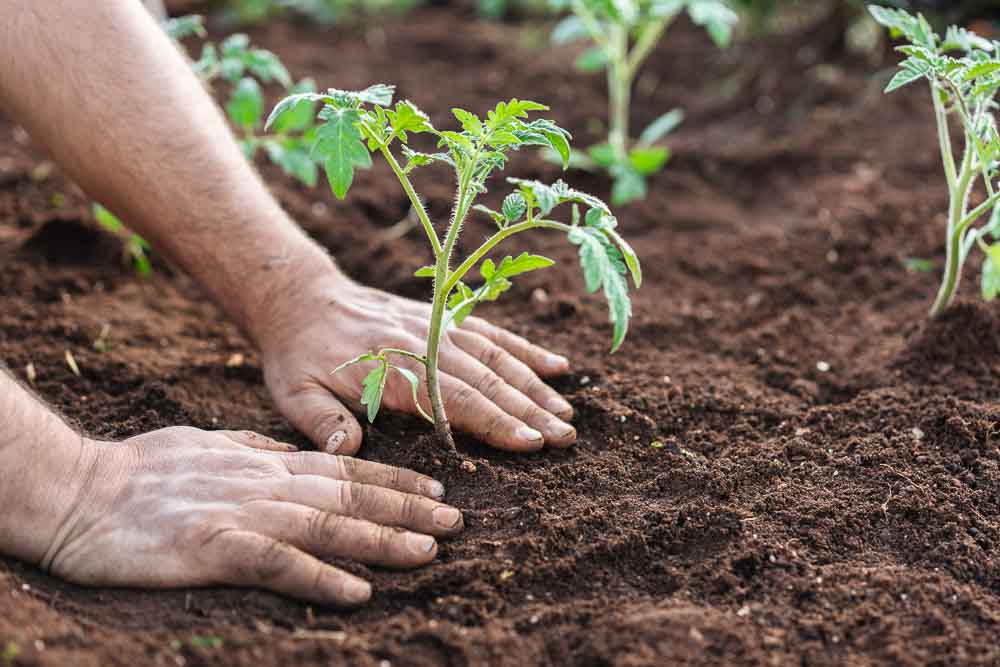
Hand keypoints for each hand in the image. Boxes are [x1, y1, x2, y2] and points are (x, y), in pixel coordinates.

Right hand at [42, 427, 461, 605]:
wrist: (82, 491)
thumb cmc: (143, 470)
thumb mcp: (211, 444)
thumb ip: (256, 448)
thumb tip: (291, 447)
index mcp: (266, 461)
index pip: (346, 467)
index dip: (395, 478)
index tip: (436, 489)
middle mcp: (266, 483)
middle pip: (351, 494)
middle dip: (407, 507)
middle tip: (455, 521)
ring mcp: (243, 514)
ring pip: (329, 525)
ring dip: (382, 539)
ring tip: (428, 550)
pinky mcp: (214, 549)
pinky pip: (279, 564)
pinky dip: (321, 577)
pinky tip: (357, 591)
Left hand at [260, 276, 576, 455]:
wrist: (301, 298)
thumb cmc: (299, 356)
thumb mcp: (294, 392)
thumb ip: (322, 423)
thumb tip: (349, 452)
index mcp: (392, 366)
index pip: (453, 398)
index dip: (494, 422)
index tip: (530, 443)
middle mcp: (424, 343)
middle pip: (486, 379)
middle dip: (529, 409)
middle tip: (565, 437)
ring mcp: (438, 327)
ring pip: (497, 357)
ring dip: (535, 385)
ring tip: (568, 413)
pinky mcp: (444, 319)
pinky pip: (491, 333)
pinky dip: (526, 349)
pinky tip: (558, 366)